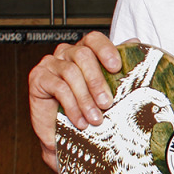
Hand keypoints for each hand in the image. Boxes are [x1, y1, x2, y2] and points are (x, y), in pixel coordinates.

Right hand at [27, 31, 122, 168]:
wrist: (63, 134)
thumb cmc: (85, 109)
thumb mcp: (104, 91)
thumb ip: (116, 69)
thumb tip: (135, 42)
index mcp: (84, 52)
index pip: (94, 39)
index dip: (106, 50)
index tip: (116, 67)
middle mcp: (66, 54)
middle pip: (83, 55)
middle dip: (97, 81)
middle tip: (107, 103)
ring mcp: (50, 64)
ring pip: (71, 73)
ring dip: (86, 99)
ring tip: (95, 118)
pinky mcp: (38, 78)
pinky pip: (58, 87)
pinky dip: (72, 106)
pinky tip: (80, 120)